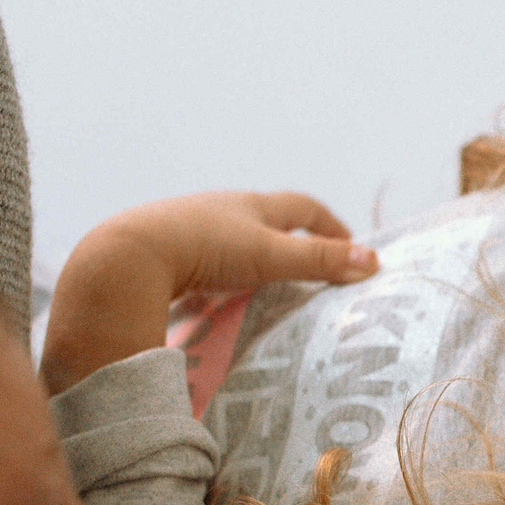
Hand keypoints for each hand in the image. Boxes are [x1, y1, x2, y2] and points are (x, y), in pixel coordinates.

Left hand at [41, 191, 376, 393]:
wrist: (131, 255)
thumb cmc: (204, 248)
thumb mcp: (269, 256)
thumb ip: (319, 261)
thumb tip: (374, 263)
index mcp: (250, 205)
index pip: (302, 207)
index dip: (330, 225)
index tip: (352, 248)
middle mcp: (220, 210)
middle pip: (266, 221)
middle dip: (291, 241)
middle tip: (312, 271)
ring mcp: (190, 230)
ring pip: (231, 242)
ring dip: (253, 261)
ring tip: (267, 289)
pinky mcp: (165, 254)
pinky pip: (203, 264)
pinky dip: (220, 278)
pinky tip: (217, 299)